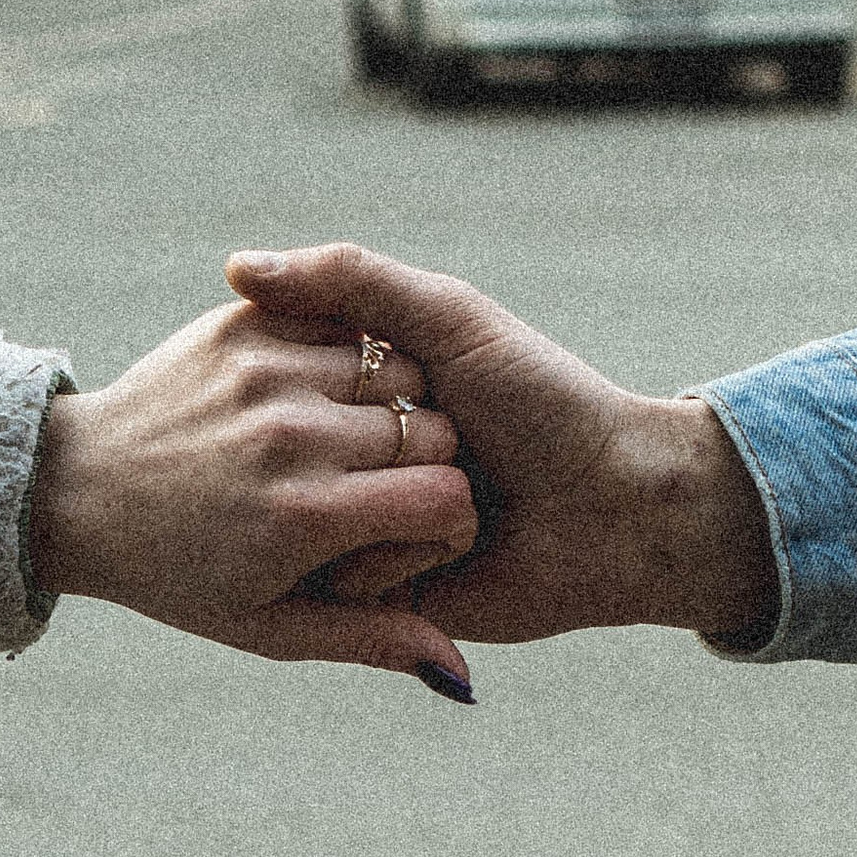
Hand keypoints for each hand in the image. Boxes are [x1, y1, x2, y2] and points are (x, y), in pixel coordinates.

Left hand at [27, 298, 480, 684]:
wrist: (71, 490)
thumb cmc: (176, 573)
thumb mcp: (267, 627)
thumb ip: (370, 642)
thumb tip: (466, 681)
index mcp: (305, 515)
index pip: (447, 497)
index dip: (447, 518)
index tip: (414, 526)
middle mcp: (292, 436)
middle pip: (432, 429)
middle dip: (424, 459)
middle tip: (379, 483)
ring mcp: (267, 372)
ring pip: (397, 366)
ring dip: (389, 401)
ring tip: (348, 436)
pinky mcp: (243, 325)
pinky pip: (344, 323)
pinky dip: (347, 354)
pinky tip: (318, 392)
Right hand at [223, 247, 779, 649]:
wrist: (620, 508)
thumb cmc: (543, 400)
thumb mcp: (447, 319)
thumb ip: (351, 281)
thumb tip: (235, 267)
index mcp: (372, 389)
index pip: (295, 377)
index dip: (338, 381)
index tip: (418, 382)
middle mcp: (364, 458)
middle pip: (298, 456)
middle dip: (374, 450)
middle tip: (462, 442)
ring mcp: (371, 525)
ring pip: (312, 523)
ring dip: (389, 512)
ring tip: (471, 499)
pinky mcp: (388, 589)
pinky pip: (346, 581)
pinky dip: (402, 560)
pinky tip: (459, 553)